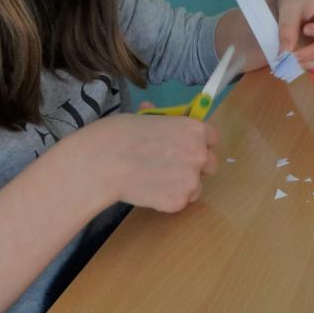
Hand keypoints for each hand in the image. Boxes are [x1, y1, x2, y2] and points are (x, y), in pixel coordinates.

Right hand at [82, 106, 218, 213]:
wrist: (102, 163)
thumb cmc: (118, 134)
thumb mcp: (143, 118)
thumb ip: (160, 120)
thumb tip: (150, 110)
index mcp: (195, 130)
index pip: (212, 137)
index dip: (199, 142)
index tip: (186, 147)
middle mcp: (200, 155)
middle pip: (210, 164)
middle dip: (195, 166)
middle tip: (171, 166)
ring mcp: (191, 181)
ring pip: (195, 187)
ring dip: (182, 185)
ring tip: (154, 180)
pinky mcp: (178, 202)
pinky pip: (178, 202)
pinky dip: (166, 199)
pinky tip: (147, 191)